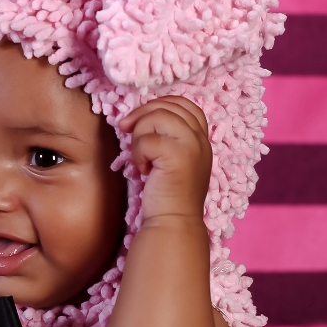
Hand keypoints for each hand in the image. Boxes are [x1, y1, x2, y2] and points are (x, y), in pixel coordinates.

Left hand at [119, 97, 210, 224]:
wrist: (174, 223)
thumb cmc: (168, 196)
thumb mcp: (173, 161)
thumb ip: (167, 138)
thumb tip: (137, 118)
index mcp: (201, 139)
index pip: (184, 104)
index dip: (159, 104)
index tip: (140, 120)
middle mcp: (201, 139)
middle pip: (168, 106)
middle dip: (142, 114)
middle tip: (125, 129)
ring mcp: (192, 146)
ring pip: (157, 117)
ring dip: (140, 135)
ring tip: (142, 157)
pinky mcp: (177, 157)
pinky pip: (147, 139)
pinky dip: (138, 153)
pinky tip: (144, 170)